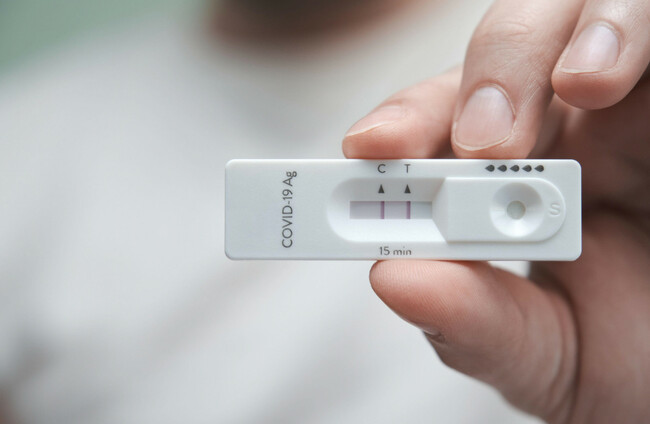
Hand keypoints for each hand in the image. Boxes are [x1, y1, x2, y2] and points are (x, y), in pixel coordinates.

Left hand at [342, 1, 649, 421]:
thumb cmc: (628, 358)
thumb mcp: (542, 353)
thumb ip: (471, 322)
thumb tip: (391, 277)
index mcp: (511, 181)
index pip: (444, 123)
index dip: (405, 122)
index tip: (369, 146)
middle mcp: (567, 129)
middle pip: (505, 51)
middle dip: (487, 79)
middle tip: (483, 139)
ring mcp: (632, 105)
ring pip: (581, 13)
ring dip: (560, 40)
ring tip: (579, 85)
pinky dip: (629, 32)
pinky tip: (608, 77)